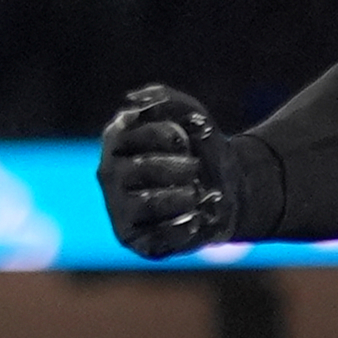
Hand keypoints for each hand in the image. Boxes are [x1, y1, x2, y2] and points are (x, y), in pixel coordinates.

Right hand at [98, 84, 238, 257]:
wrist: (226, 188)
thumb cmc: (201, 148)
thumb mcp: (190, 115)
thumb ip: (166, 100)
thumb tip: (132, 101)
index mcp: (117, 141)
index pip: (131, 135)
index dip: (165, 136)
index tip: (184, 141)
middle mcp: (111, 175)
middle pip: (140, 170)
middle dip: (177, 168)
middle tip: (195, 168)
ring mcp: (119, 208)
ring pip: (146, 204)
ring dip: (180, 198)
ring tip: (196, 194)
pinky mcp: (134, 237)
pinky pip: (155, 236)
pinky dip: (182, 227)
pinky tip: (196, 218)